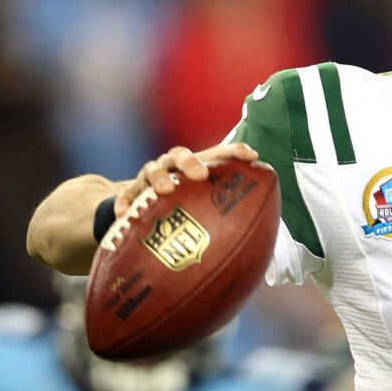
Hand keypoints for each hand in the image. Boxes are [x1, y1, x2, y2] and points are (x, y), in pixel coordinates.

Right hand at [114, 143, 258, 216]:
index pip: (217, 153)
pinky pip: (123, 198)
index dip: (234, 151)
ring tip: (164, 190)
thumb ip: (233, 213)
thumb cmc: (184, 205)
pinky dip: (124, 203)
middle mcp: (172, 167)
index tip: (251, 155)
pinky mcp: (128, 194)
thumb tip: (269, 239)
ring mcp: (148, 178)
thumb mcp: (206, 205)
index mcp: (195, 166)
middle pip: (180, 156)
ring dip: (158, 177)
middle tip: (201, 175)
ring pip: (151, 170)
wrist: (141, 207)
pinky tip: (124, 214)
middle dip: (191, 163)